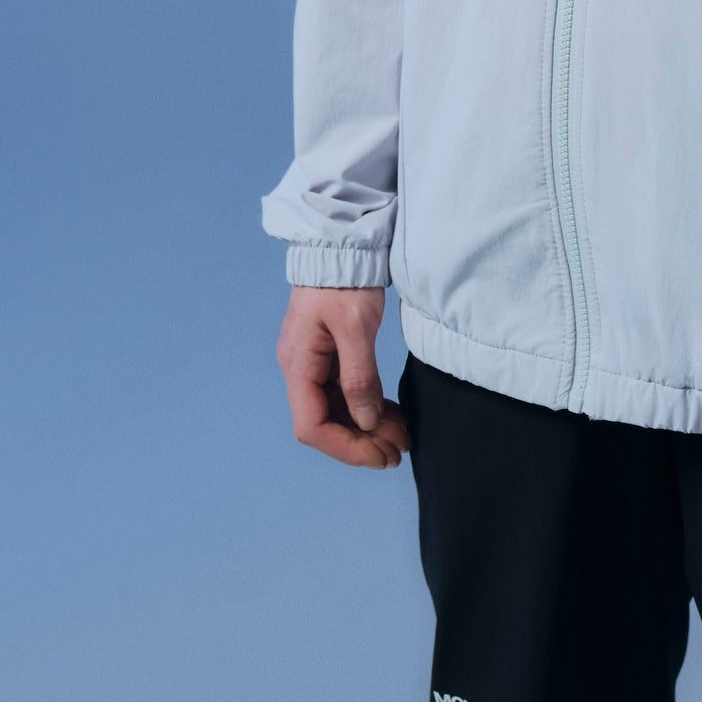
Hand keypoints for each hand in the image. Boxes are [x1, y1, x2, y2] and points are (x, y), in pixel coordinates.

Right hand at [276, 285, 408, 468]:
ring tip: (403, 438)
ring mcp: (316, 363)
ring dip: (369, 429)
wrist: (343, 245)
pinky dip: (369, 409)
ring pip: (340, 411)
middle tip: (400, 451)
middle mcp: (302, 369)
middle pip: (327, 423)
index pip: (312, 426)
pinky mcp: (332, 356)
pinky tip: (392, 417)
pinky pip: (347, 393)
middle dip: (363, 442)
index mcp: (298, 365)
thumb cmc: (344, 279)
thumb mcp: (356, 325)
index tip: (380, 456)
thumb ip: (360, 376)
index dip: (346, 448)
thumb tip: (365, 422)